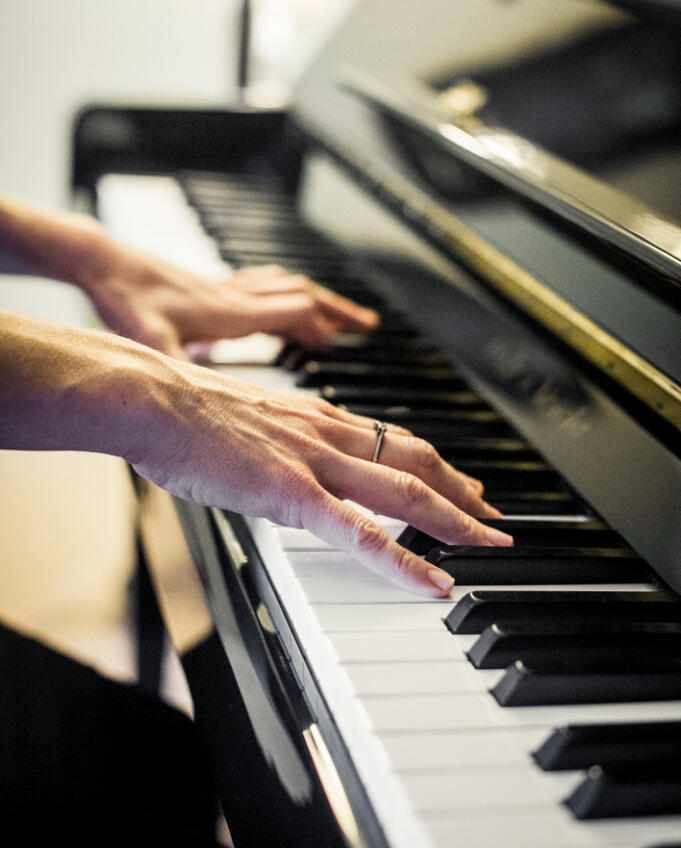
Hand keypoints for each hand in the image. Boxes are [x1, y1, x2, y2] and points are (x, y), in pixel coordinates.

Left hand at [84, 251, 378, 357]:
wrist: (106, 264)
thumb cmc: (128, 300)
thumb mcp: (154, 343)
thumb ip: (181, 372)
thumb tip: (201, 404)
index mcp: (231, 313)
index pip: (294, 310)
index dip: (323, 325)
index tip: (346, 342)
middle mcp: (236, 296)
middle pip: (302, 294)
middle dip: (338, 309)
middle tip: (368, 324)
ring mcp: (226, 289)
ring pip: (286, 285)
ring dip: (317, 298)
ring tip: (338, 314)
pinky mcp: (211, 287)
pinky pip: (263, 284)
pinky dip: (283, 293)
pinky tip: (277, 306)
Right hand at [127, 359, 512, 597]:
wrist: (153, 398)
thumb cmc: (184, 410)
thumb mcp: (246, 418)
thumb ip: (275, 439)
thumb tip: (278, 460)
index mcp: (315, 416)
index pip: (391, 438)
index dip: (433, 463)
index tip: (457, 481)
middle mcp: (327, 433)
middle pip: (415, 460)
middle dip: (460, 489)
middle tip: (491, 514)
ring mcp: (314, 462)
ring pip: (405, 491)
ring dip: (455, 518)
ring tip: (489, 541)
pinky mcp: (293, 493)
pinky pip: (361, 533)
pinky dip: (405, 561)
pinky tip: (435, 583)